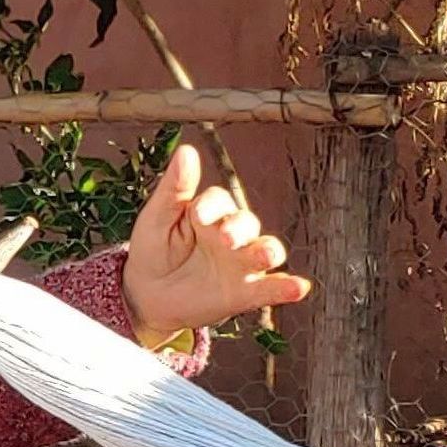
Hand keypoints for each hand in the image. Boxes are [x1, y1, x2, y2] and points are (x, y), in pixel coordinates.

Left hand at [122, 144, 310, 348]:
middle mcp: (231, 234)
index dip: (211, 206)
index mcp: (208, 213)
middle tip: (225, 239)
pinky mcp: (246, 292)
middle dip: (240, 229)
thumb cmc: (153, 249)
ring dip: (268, 251)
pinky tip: (298, 287)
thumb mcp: (157, 218)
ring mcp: (241, 263)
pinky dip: (287, 287)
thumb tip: (186, 151)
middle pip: (247, 223)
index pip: (219, 200)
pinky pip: (271, 288)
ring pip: (266, 250)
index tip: (197, 215)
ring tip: (266, 256)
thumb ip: (174, 188)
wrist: (148, 296)